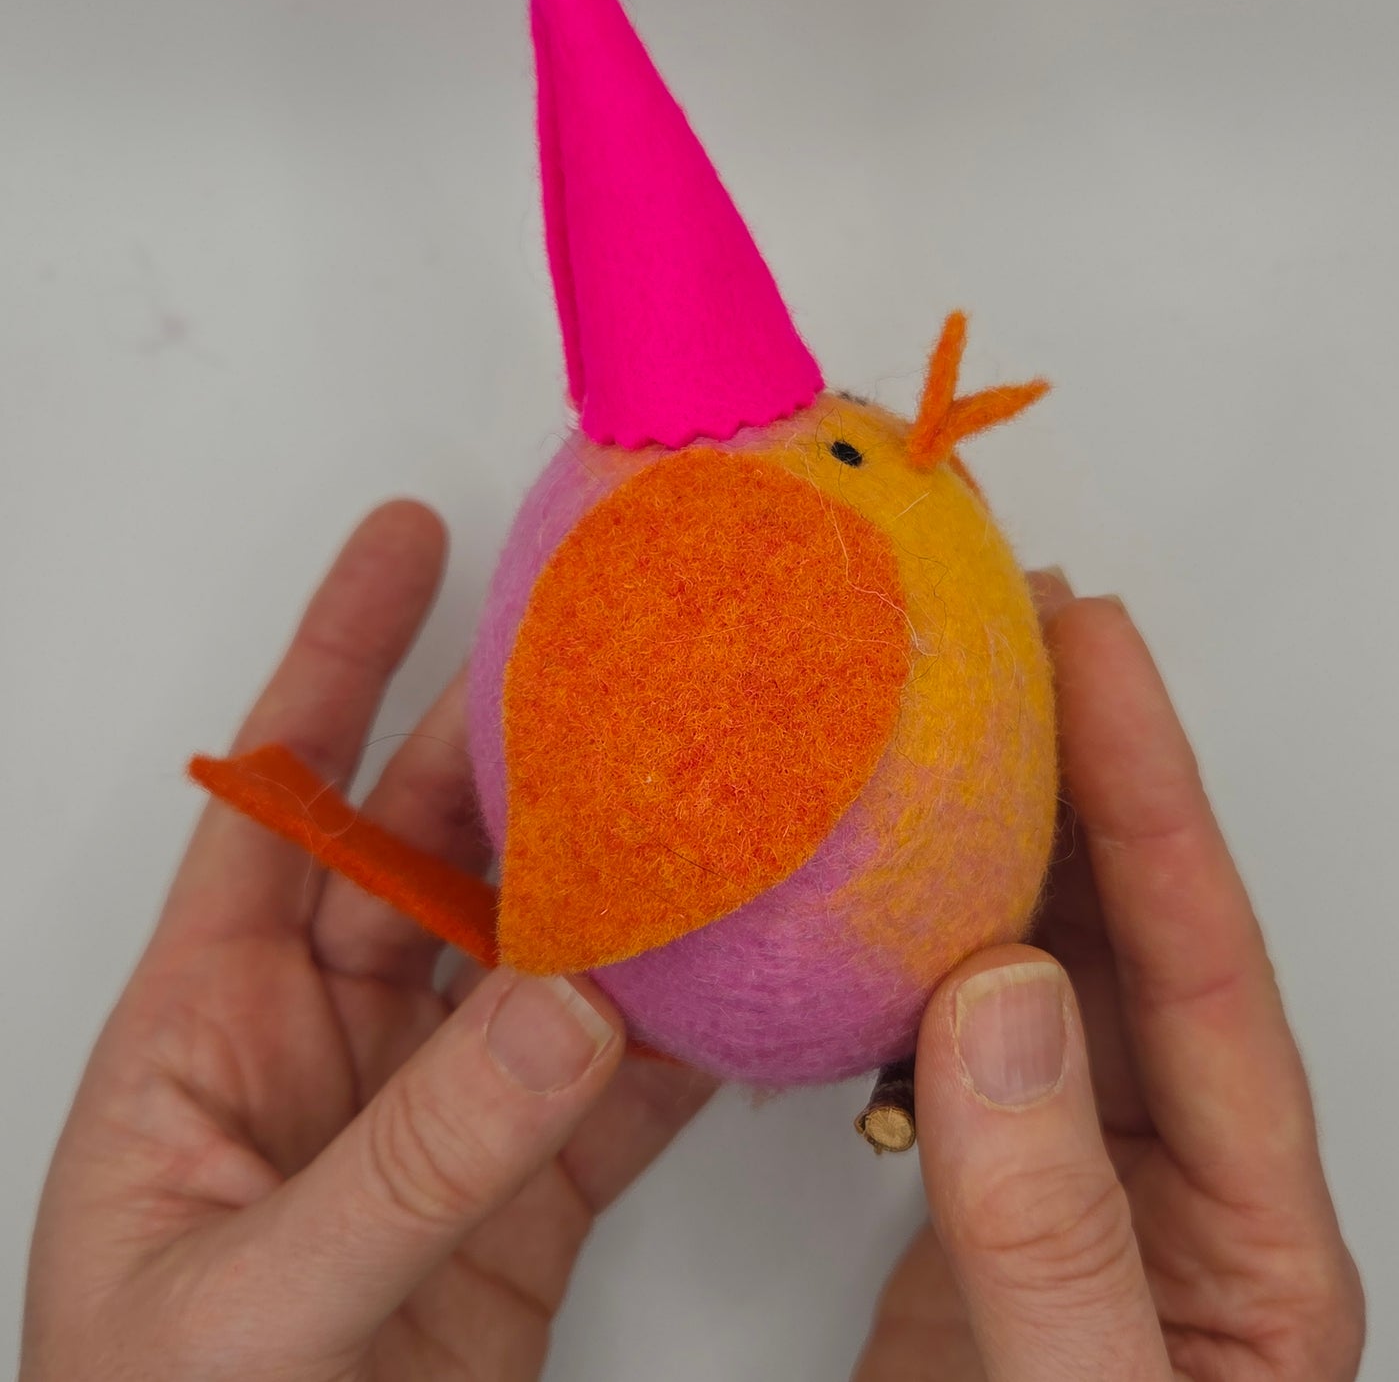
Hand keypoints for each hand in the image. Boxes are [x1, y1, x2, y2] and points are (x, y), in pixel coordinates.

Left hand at [20, 502, 713, 1381]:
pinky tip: (742, 970)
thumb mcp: (245, 1318)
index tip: (409, 540)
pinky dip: (682, 1029)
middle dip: (512, 742)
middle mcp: (326, 1050)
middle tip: (603, 644)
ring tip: (701, 777)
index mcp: (210, 1035)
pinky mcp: (521, 1198)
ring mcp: (436, 1117)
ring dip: (616, 875)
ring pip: (543, 954)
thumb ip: (410, 1161)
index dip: (337, 657)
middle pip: (434, 850)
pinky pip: (616, 1082)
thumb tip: (566, 1010)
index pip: (281, 798)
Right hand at [853, 576, 1364, 1380]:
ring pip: (1034, 956)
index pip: (1203, 959)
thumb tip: (993, 999)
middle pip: (1128, 924)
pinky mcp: (969, 1191)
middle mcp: (1169, 1170)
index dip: (1145, 785)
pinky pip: (943, 1025)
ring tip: (934, 699)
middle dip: (1074, 758)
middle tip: (1008, 617)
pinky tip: (863, 870)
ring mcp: (1065, 1168)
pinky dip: (901, 934)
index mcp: (1250, 1227)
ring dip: (986, 826)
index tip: (1092, 644)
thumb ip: (1048, 1234)